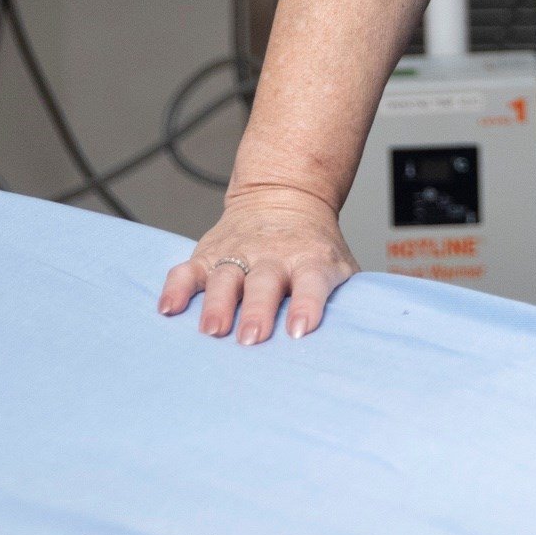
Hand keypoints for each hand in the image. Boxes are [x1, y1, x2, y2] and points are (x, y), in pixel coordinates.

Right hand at [157, 190, 358, 344]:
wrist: (284, 195)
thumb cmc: (313, 246)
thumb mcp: (339, 263)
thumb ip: (348, 296)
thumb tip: (367, 338)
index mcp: (309, 259)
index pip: (312, 282)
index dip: (307, 304)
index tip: (299, 330)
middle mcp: (273, 256)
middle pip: (265, 283)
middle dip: (258, 311)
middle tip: (252, 339)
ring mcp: (238, 253)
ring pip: (225, 278)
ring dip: (218, 304)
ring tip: (212, 329)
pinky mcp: (209, 254)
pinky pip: (188, 270)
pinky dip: (176, 288)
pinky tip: (168, 309)